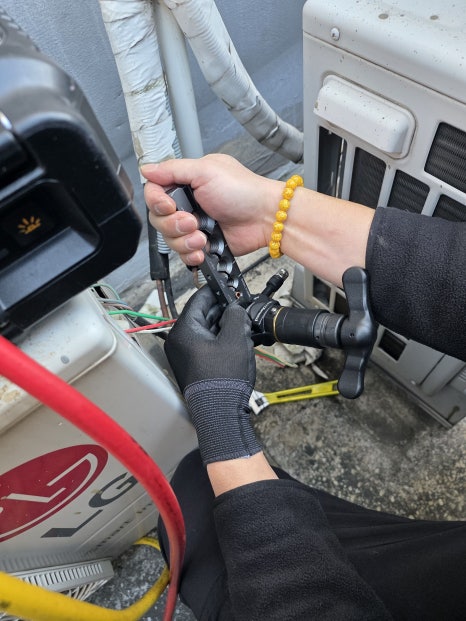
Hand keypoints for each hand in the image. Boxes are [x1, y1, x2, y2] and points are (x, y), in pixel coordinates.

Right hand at [141, 154, 281, 264]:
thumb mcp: (205, 171)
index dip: (156, 202)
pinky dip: (191, 254)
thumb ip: (173, 169)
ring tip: (202, 236)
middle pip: (158, 219)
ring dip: (184, 240)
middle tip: (191, 221)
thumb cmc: (243, 191)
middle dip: (173, 224)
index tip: (169, 206)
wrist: (265, 218)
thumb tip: (147, 168)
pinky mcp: (202, 244)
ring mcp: (194, 226)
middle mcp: (187, 204)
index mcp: (185, 183)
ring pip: (169, 239)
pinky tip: (203, 249)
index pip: (154, 192)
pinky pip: (183, 255)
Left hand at [164, 286, 259, 464]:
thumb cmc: (224, 379)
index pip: (199, 300)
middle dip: (224, 310)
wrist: (220, 412)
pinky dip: (222, 339)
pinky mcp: (194, 365)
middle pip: (203, 315)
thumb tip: (236, 308)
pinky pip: (207, 344)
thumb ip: (235, 316)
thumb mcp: (235, 339)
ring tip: (244, 324)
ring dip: (225, 325)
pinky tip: (238, 339)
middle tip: (242, 306)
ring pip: (207, 330)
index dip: (217, 291)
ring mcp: (185, 355)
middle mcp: (179, 341)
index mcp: (183, 331)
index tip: (229, 287)